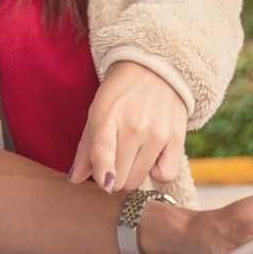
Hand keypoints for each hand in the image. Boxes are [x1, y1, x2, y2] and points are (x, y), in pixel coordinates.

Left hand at [69, 61, 186, 190]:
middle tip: (114, 161)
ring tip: (132, 153)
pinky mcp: (177, 138)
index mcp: (107, 116)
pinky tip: (151, 157)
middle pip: (120, 177)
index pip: (104, 147)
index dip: (104, 168)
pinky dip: (157, 172)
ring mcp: (158, 133)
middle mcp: (134, 126)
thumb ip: (86, 148)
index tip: (106, 183)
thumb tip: (74, 179)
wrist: (155, 69)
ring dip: (132, 174)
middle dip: (113, 177)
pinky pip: (166, 175)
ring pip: (139, 179)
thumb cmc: (120, 95)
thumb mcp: (97, 112)